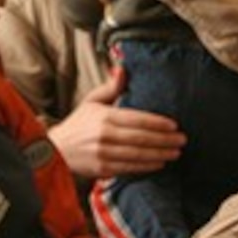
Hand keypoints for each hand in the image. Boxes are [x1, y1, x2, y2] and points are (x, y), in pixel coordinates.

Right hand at [48, 72, 184, 177]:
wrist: (55, 150)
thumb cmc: (78, 124)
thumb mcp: (91, 101)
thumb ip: (110, 88)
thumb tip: (123, 68)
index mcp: (104, 117)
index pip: (137, 119)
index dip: (157, 123)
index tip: (174, 125)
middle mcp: (104, 136)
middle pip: (141, 138)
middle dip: (164, 140)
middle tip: (182, 140)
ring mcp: (103, 154)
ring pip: (138, 155)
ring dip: (159, 154)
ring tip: (176, 153)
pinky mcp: (102, 169)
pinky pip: (129, 168)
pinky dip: (146, 167)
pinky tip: (159, 163)